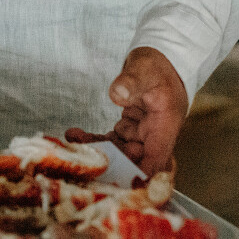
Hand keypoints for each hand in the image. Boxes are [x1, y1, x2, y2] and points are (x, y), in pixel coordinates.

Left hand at [64, 47, 187, 177]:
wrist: (161, 61)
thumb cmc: (157, 64)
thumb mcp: (145, 68)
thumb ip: (132, 81)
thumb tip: (117, 94)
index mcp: (165, 126)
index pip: (155, 160)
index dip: (137, 173)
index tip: (113, 177)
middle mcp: (155, 135)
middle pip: (134, 161)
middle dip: (108, 163)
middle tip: (82, 154)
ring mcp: (142, 134)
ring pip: (119, 153)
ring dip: (97, 151)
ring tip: (73, 139)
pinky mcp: (131, 129)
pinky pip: (112, 142)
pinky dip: (95, 141)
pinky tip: (75, 134)